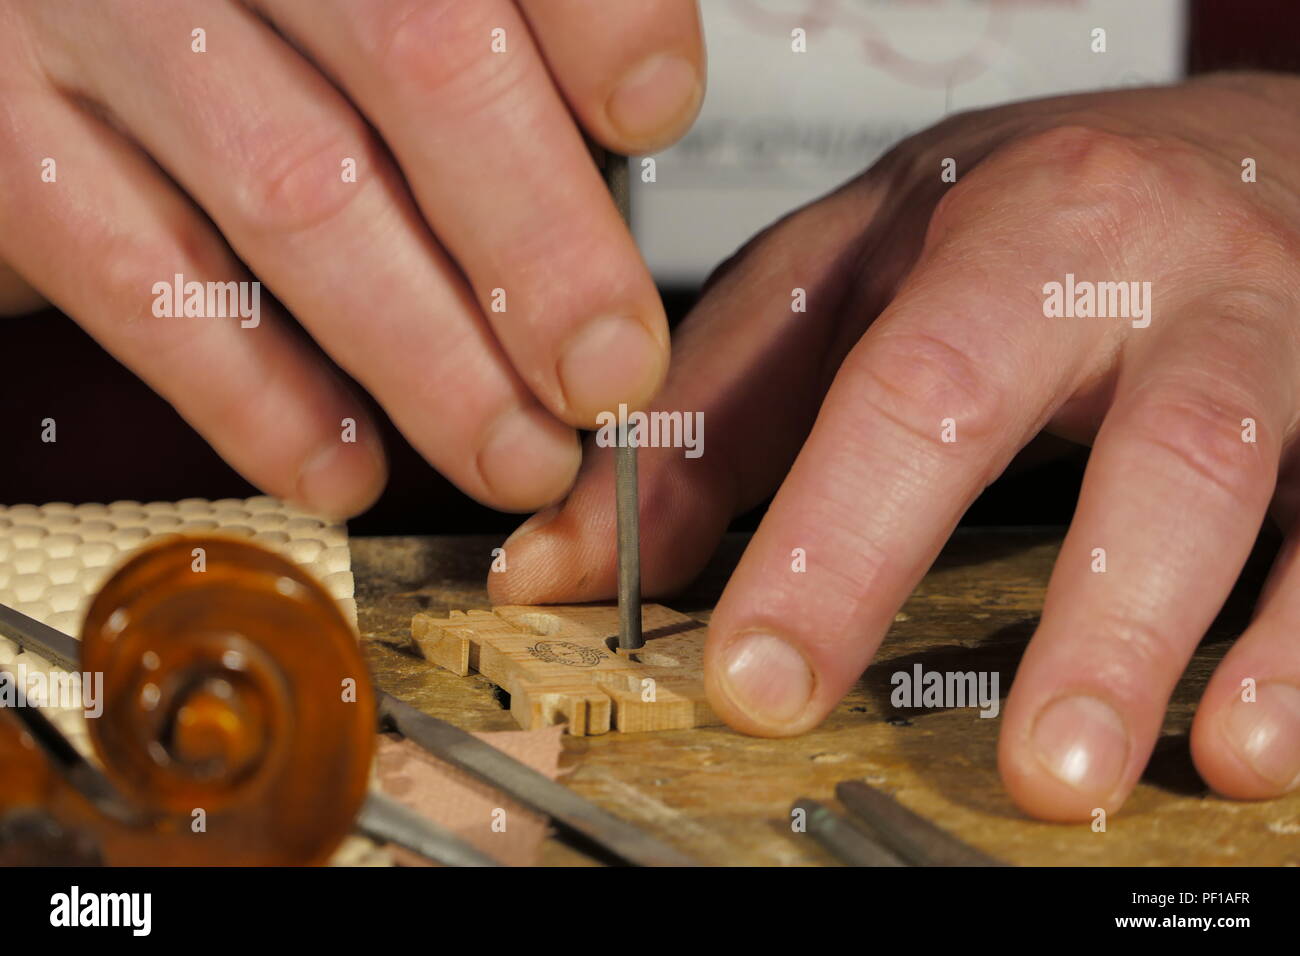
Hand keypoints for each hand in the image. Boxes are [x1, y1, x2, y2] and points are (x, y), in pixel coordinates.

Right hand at [0, 0, 703, 515]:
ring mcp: (91, 22)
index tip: (656, 115)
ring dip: (432, 358)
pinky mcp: (9, 140)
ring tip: (515, 452)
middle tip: (607, 370)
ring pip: (302, 192)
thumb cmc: (244, 17)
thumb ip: (488, 45)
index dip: (598, 22)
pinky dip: (262, 396)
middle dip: (540, 246)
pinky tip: (347, 463)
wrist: (26, 10)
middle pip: (422, 61)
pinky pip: (145, 282)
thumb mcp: (353, 2)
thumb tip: (624, 133)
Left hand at [492, 73, 1299, 818]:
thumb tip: (565, 559)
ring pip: (1231, 480)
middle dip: (1060, 608)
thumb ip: (714, 416)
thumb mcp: (847, 277)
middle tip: (1000, 767)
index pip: (907, 391)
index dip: (833, 543)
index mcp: (1008, 232)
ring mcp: (1273, 341)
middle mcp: (1157, 277)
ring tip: (1090, 776)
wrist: (1225, 146)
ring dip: (1165, 641)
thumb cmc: (1026, 216)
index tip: (759, 677)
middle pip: (1122, 436)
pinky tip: (1249, 745)